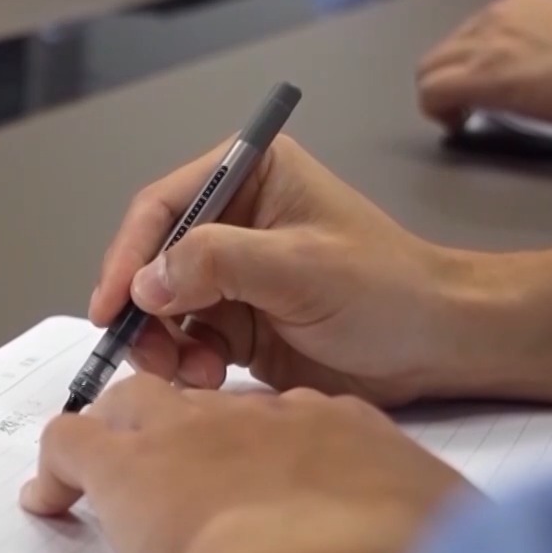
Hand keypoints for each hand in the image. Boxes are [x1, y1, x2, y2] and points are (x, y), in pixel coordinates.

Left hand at [19, 376, 470, 552]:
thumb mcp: (444, 534)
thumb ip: (434, 532)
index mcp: (341, 429)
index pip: (294, 425)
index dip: (270, 458)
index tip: (265, 491)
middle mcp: (260, 416)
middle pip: (208, 403)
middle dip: (189, 433)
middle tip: (178, 481)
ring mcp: (190, 430)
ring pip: (133, 401)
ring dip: (117, 437)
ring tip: (106, 480)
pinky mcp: (128, 465)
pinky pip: (70, 441)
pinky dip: (55, 468)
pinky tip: (48, 499)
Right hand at [89, 135, 479, 406]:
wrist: (439, 346)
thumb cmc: (389, 289)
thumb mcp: (300, 266)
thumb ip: (217, 263)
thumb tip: (145, 283)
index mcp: (250, 175)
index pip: (164, 207)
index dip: (129, 255)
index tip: (112, 304)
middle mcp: (233, 219)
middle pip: (152, 259)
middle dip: (143, 309)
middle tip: (145, 351)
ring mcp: (233, 273)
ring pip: (162, 306)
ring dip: (163, 342)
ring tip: (190, 371)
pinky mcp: (238, 321)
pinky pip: (186, 340)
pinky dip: (186, 362)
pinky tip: (209, 377)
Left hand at [416, 0, 551, 127]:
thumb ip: (546, 42)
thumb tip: (536, 68)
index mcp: (524, 2)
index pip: (476, 29)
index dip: (475, 59)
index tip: (486, 79)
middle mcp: (498, 15)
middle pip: (448, 47)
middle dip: (452, 75)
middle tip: (467, 103)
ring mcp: (485, 44)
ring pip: (431, 68)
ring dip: (441, 93)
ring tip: (460, 114)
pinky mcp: (479, 75)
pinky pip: (430, 91)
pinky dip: (434, 110)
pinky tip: (455, 123)